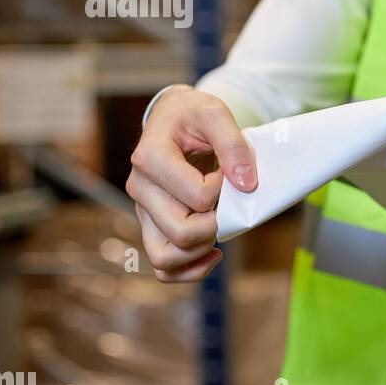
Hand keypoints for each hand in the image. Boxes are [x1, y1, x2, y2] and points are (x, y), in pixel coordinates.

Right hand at [126, 87, 255, 281]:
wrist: (174, 119)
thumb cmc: (193, 116)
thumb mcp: (216, 114)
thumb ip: (233, 145)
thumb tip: (246, 184)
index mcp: (150, 158)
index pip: (197, 196)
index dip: (225, 189)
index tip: (231, 173)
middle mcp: (140, 188)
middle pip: (181, 232)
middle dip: (217, 224)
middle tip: (230, 204)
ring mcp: (144, 211)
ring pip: (165, 257)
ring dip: (201, 250)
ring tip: (220, 227)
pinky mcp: (152, 226)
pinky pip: (163, 268)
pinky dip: (189, 270)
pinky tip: (214, 254)